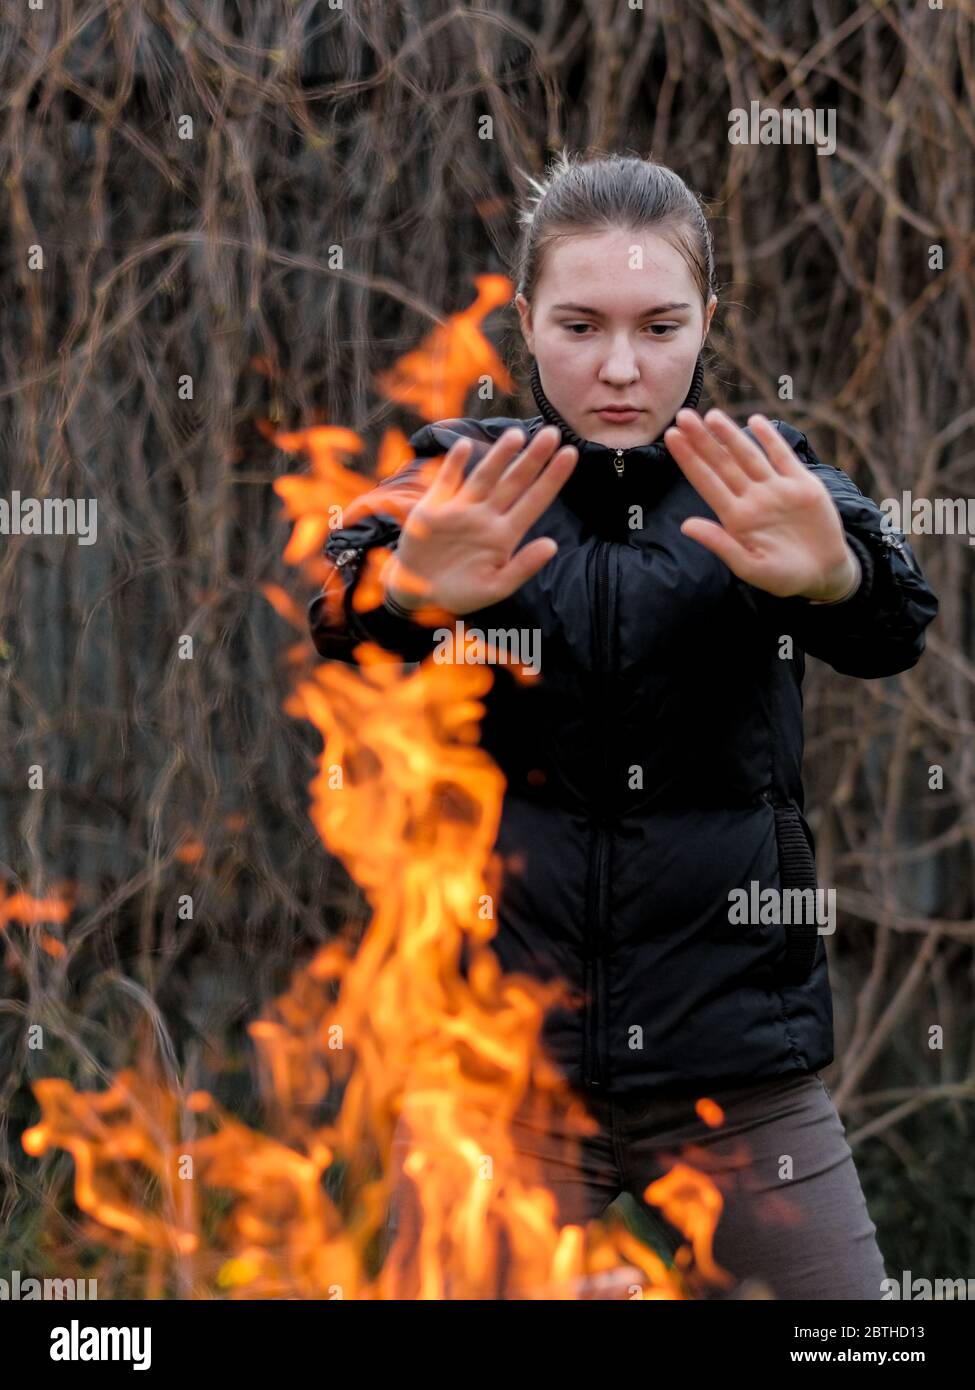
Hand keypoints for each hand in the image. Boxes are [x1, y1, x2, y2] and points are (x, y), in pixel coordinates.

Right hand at [383, 425, 577, 616]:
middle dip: (533, 458)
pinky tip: (465, 445)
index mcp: (505, 535)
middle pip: (514, 482)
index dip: (551, 478)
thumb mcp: (495, 587)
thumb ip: (523, 567)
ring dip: (500, 455)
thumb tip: (552, 546)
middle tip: (552, 432)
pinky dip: (454, 463)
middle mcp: (487, 516)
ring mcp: (461, 508)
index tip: (570, 454)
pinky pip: (446, 480)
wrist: (419, 594)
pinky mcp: (435, 506)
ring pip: (484, 475)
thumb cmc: (462, 593)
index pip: (534, 501)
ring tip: (517, 434)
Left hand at [663, 408, 857, 600]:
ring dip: (731, 435)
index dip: (689, 459)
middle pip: (723, 463)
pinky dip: (770, 439)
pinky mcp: (802, 484)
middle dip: (703, 439)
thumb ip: (720, 544)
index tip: (671, 436)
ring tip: (712, 415)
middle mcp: (752, 498)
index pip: (706, 482)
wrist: (823, 573)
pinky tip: (756, 421)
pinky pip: (783, 456)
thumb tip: (685, 526)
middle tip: (683, 414)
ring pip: (749, 455)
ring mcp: (776, 488)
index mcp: (736, 517)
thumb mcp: (749, 566)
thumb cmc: (783, 576)